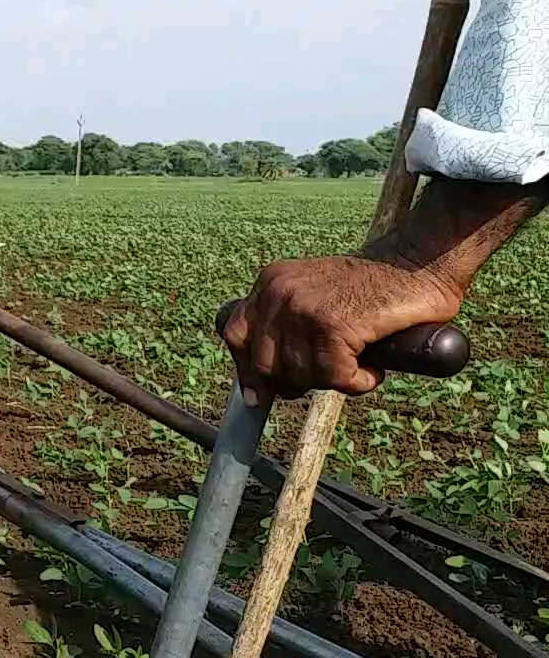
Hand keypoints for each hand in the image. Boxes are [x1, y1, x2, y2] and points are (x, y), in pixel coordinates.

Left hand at [219, 252, 462, 405]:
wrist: (421, 260)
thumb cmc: (374, 285)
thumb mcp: (313, 292)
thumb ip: (286, 321)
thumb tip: (264, 380)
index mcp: (270, 283)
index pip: (237, 336)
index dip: (247, 372)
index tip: (258, 397)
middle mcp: (280, 293)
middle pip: (266, 366)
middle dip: (295, 384)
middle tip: (329, 376)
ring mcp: (304, 310)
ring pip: (301, 376)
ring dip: (334, 381)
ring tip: (359, 362)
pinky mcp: (334, 327)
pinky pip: (336, 379)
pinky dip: (359, 382)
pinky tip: (373, 369)